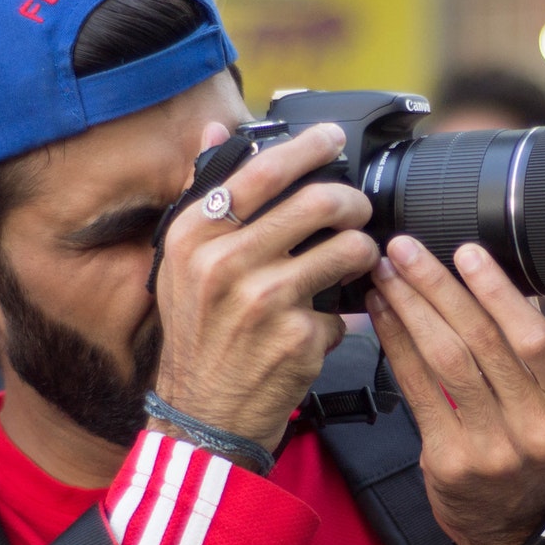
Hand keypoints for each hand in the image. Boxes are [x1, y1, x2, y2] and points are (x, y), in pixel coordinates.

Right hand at [153, 122, 378, 450]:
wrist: (204, 413)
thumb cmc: (199, 332)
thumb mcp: (182, 263)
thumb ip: (201, 194)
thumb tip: (216, 130)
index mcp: (194, 236)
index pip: (261, 171)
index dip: (308, 147)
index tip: (332, 138)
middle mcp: (225, 264)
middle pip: (317, 203)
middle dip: (352, 200)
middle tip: (357, 208)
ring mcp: (264, 301)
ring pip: (347, 248)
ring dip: (362, 249)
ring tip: (354, 258)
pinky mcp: (299, 337)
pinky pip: (345, 306)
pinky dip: (342, 311)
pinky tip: (324, 320)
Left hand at [366, 236, 544, 544]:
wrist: (512, 519)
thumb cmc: (531, 437)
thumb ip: (536, 340)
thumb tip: (502, 270)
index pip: (534, 336)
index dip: (496, 292)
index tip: (465, 251)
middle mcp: (540, 426)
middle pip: (482, 342)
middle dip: (437, 287)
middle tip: (406, 250)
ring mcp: (495, 448)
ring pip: (444, 362)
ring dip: (409, 309)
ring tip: (386, 274)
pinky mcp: (451, 461)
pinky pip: (417, 389)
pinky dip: (396, 344)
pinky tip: (383, 314)